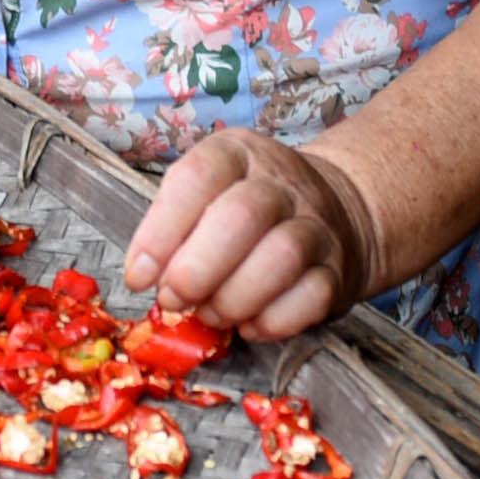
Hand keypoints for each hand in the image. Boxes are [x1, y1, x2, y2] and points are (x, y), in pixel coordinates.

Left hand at [123, 131, 386, 339]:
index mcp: (236, 153)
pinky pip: (312, 297)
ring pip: (281, 258)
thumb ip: (174, 228)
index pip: (196, 178)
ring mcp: (317, 224)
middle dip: (196, 270)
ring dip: (233, 299)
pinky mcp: (339, 269)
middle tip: (173, 300)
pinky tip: (250, 325)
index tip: (139, 276)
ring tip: (210, 314)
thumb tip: (146, 276)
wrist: (340, 210)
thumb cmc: (248, 206)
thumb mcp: (207, 194)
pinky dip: (274, 321)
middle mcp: (281, 183)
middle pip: (240, 218)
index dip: (160, 232)